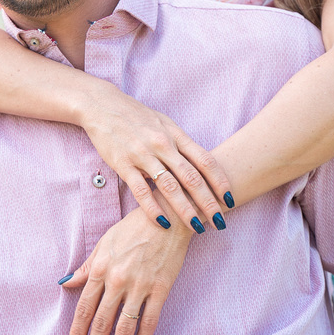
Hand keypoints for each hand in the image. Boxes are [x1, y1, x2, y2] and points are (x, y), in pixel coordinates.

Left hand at [60, 207, 191, 334]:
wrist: (167, 216)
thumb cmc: (133, 228)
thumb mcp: (104, 242)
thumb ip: (85, 267)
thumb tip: (65, 283)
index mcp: (101, 268)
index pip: (84, 307)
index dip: (77, 330)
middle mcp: (118, 279)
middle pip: (102, 321)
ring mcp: (140, 285)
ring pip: (125, 326)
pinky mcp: (161, 288)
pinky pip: (150, 320)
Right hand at [80, 81, 232, 232]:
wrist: (103, 106)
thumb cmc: (137, 117)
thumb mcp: (164, 124)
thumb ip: (182, 144)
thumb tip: (203, 165)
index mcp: (175, 135)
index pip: (205, 160)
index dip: (220, 181)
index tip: (230, 199)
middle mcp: (163, 144)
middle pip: (192, 177)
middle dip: (208, 202)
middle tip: (221, 222)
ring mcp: (143, 154)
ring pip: (169, 186)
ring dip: (185, 209)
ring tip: (198, 228)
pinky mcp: (123, 164)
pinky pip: (141, 190)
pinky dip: (153, 208)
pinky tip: (163, 223)